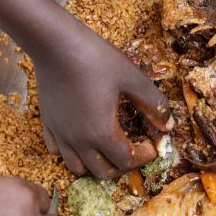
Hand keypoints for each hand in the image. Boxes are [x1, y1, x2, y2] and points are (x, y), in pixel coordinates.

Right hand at [33, 19, 170, 177]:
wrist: (54, 42)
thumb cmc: (96, 58)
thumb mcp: (133, 78)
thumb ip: (154, 105)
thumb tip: (169, 126)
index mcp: (102, 132)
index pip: (127, 161)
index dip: (145, 157)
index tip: (153, 144)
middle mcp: (78, 141)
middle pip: (103, 172)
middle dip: (123, 166)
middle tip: (134, 149)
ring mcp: (60, 134)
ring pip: (77, 167)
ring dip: (97, 164)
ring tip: (109, 147)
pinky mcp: (47, 123)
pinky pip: (57, 150)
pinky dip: (71, 152)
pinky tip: (82, 137)